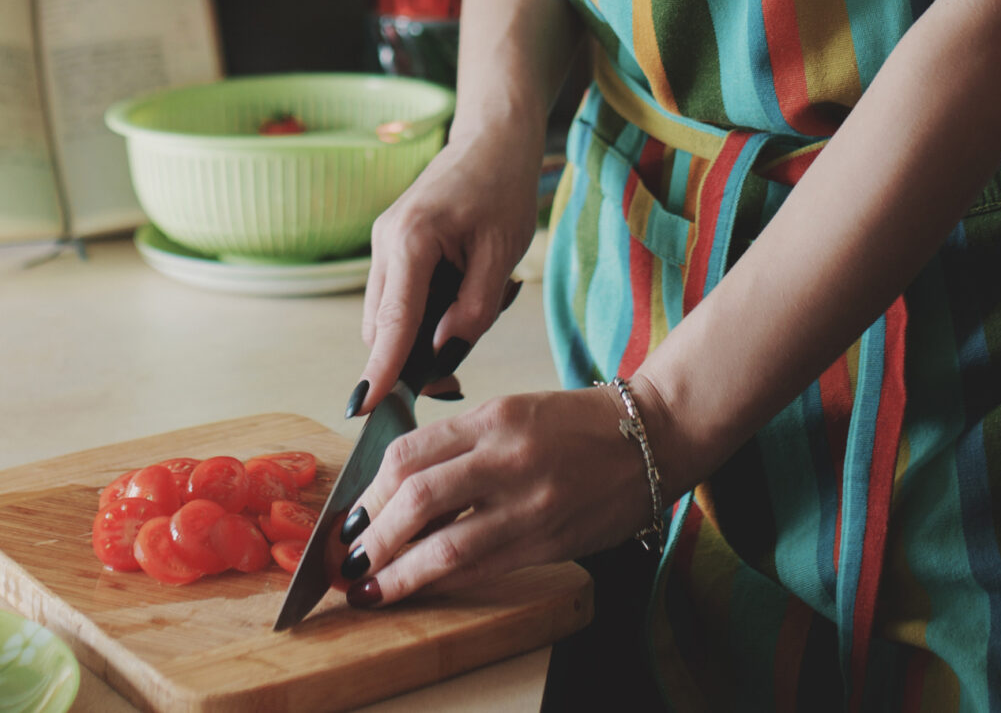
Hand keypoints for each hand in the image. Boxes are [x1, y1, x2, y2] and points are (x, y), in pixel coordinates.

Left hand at [332, 383, 655, 604]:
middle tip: (347, 557)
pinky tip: (419, 589)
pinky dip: (442, 582)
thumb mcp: (513, 411)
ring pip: (445, 544)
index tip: (350, 516)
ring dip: (398, 572)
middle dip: (371, 534)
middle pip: (416, 497)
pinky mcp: (548, 540)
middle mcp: (506, 456)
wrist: (654, 436)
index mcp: (493, 416)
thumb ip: (461, 444)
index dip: (368, 491)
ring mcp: (529, 502)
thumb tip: (400, 487)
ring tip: (369, 587)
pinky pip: (482, 568)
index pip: (408, 454)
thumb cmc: (579, 423)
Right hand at [353, 129, 543, 411]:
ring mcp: (383, 242)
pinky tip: (456, 302)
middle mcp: (385, 242)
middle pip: (382, 326)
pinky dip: (417, 316)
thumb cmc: (503, 188)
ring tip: (467, 326)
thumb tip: (444, 355)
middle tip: (456, 380)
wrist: (492, 138)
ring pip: (385, 315)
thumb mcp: (502, 254)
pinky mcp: (391, 245)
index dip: (381, 371)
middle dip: (407, 361)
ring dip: (415, 337)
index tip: (365, 410)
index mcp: (411, 240)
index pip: (392, 322)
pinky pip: (395, 297)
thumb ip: (474, 310)